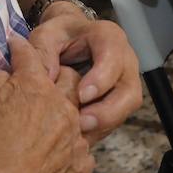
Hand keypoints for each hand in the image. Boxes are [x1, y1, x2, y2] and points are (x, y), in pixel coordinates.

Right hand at [0, 36, 94, 172]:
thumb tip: (8, 77)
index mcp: (35, 87)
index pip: (30, 56)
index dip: (22, 48)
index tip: (18, 43)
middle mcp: (61, 107)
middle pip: (70, 79)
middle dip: (58, 76)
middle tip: (45, 83)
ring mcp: (75, 138)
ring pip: (80, 115)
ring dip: (68, 115)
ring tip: (53, 123)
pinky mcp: (80, 166)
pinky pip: (82, 150)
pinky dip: (71, 149)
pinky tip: (57, 156)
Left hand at [29, 8, 142, 144]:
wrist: (67, 42)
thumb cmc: (58, 38)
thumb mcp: (45, 37)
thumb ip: (42, 52)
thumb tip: (47, 79)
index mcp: (107, 37)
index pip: (113, 54)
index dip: (102, 77)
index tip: (82, 95)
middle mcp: (124, 59)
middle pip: (129, 88)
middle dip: (109, 110)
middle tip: (82, 122)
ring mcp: (125, 81)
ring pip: (128, 107)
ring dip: (105, 123)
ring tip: (79, 133)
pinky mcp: (121, 100)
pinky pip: (118, 118)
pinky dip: (100, 129)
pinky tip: (80, 136)